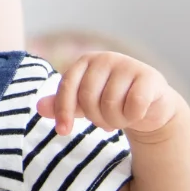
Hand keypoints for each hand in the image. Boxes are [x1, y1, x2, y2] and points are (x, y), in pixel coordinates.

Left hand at [38, 51, 186, 143]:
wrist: (150, 105)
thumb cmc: (112, 102)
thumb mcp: (84, 104)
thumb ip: (62, 104)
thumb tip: (39, 107)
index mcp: (86, 61)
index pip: (67, 86)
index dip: (63, 111)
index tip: (63, 132)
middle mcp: (106, 58)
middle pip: (88, 98)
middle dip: (95, 118)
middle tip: (104, 123)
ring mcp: (129, 65)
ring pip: (110, 104)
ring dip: (115, 121)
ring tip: (119, 118)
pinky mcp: (149, 77)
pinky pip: (133, 105)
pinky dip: (132, 117)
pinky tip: (136, 114)